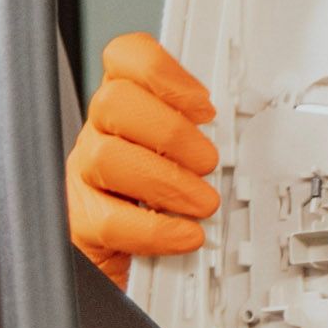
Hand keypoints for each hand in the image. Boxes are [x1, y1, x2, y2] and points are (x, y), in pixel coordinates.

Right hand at [66, 33, 219, 287]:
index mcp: (127, 111)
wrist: (140, 267)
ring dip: (168, 180)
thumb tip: (246, 134)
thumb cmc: (169, 205)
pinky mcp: (82, 224)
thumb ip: (207, 138)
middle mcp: (100, 135)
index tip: (202, 105)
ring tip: (202, 203)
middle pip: (114, 103)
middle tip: (208, 161)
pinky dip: (157, 229)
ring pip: (108, 156)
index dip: (162, 72)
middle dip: (172, 132)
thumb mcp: (191, 161)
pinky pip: (110, 219)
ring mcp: (85, 177)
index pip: (124, 59)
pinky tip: (184, 234)